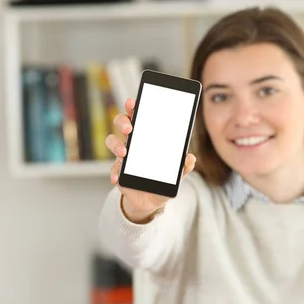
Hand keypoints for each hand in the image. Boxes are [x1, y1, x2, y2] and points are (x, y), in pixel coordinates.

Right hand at [105, 98, 196, 222]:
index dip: (134, 107)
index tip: (133, 102)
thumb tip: (190, 158)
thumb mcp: (176, 174)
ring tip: (125, 153)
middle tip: (129, 128)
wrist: (151, 201)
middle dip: (123, 121)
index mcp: (147, 136)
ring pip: (112, 141)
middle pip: (122, 123)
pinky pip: (113, 168)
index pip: (139, 116)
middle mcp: (133, 142)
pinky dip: (114, 172)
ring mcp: (124, 156)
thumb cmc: (162, 179)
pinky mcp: (119, 171)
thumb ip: (183, 166)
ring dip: (117, 145)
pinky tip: (118, 177)